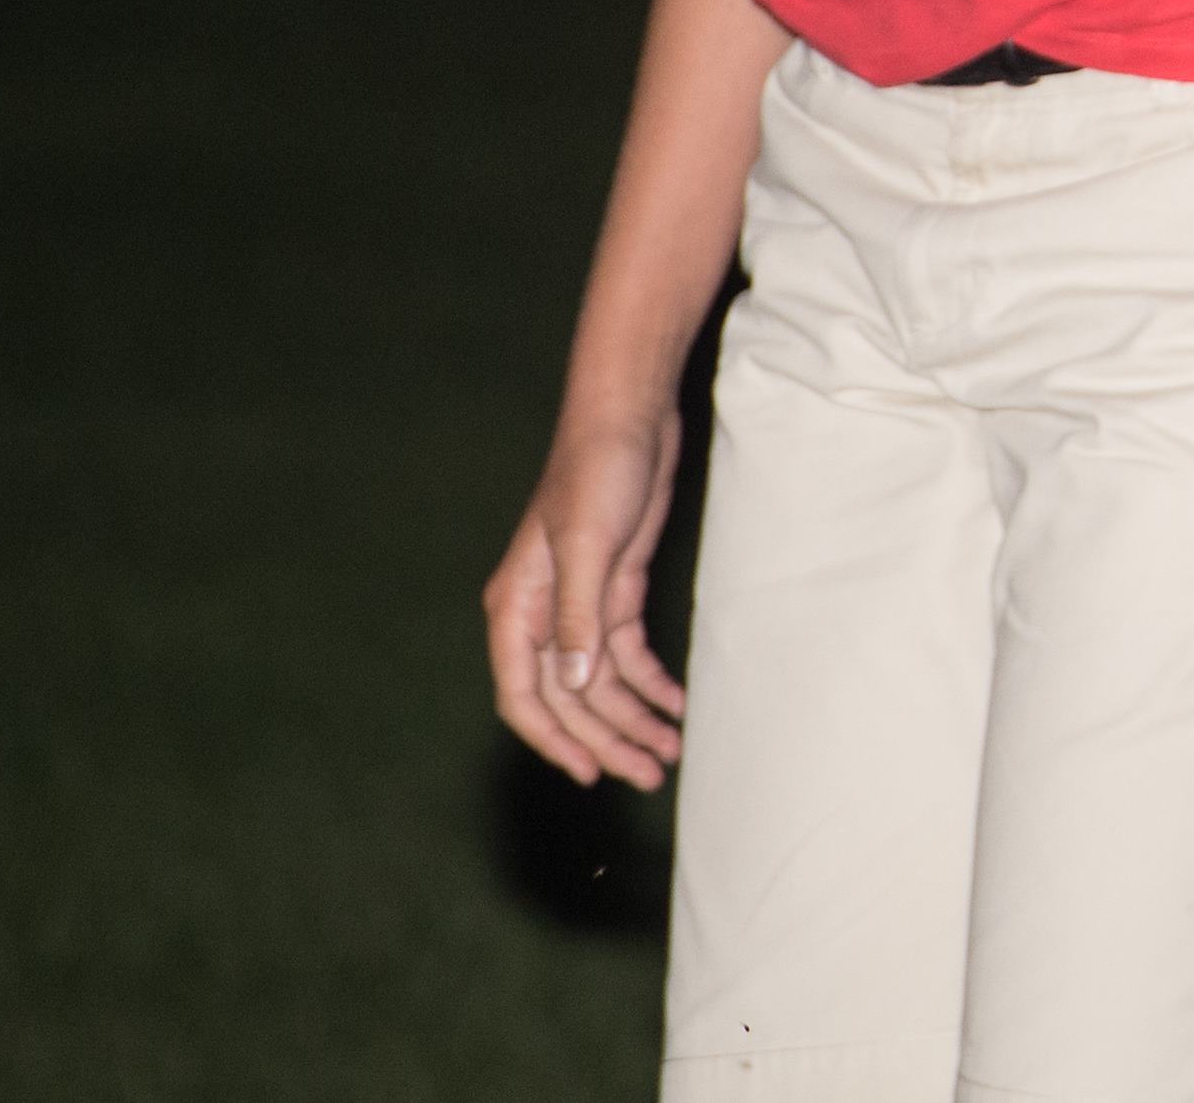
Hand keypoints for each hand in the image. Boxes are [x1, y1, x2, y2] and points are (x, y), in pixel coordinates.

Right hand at [482, 402, 691, 790]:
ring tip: (670, 750)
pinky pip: (626, 655)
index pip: (523, 694)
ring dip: (634, 718)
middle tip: (650, 773)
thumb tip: (574, 686)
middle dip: (608, 739)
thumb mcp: (585, 544)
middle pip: (570, 699)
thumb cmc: (596, 471)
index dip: (554, 740)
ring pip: (601, 683)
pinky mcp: (614, 592)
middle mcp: (543, 615)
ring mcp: (580, 606)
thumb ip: (577, 617)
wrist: (631, 419)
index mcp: (517, 608)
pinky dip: (649, 683)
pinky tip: (675, 704)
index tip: (589, 775)